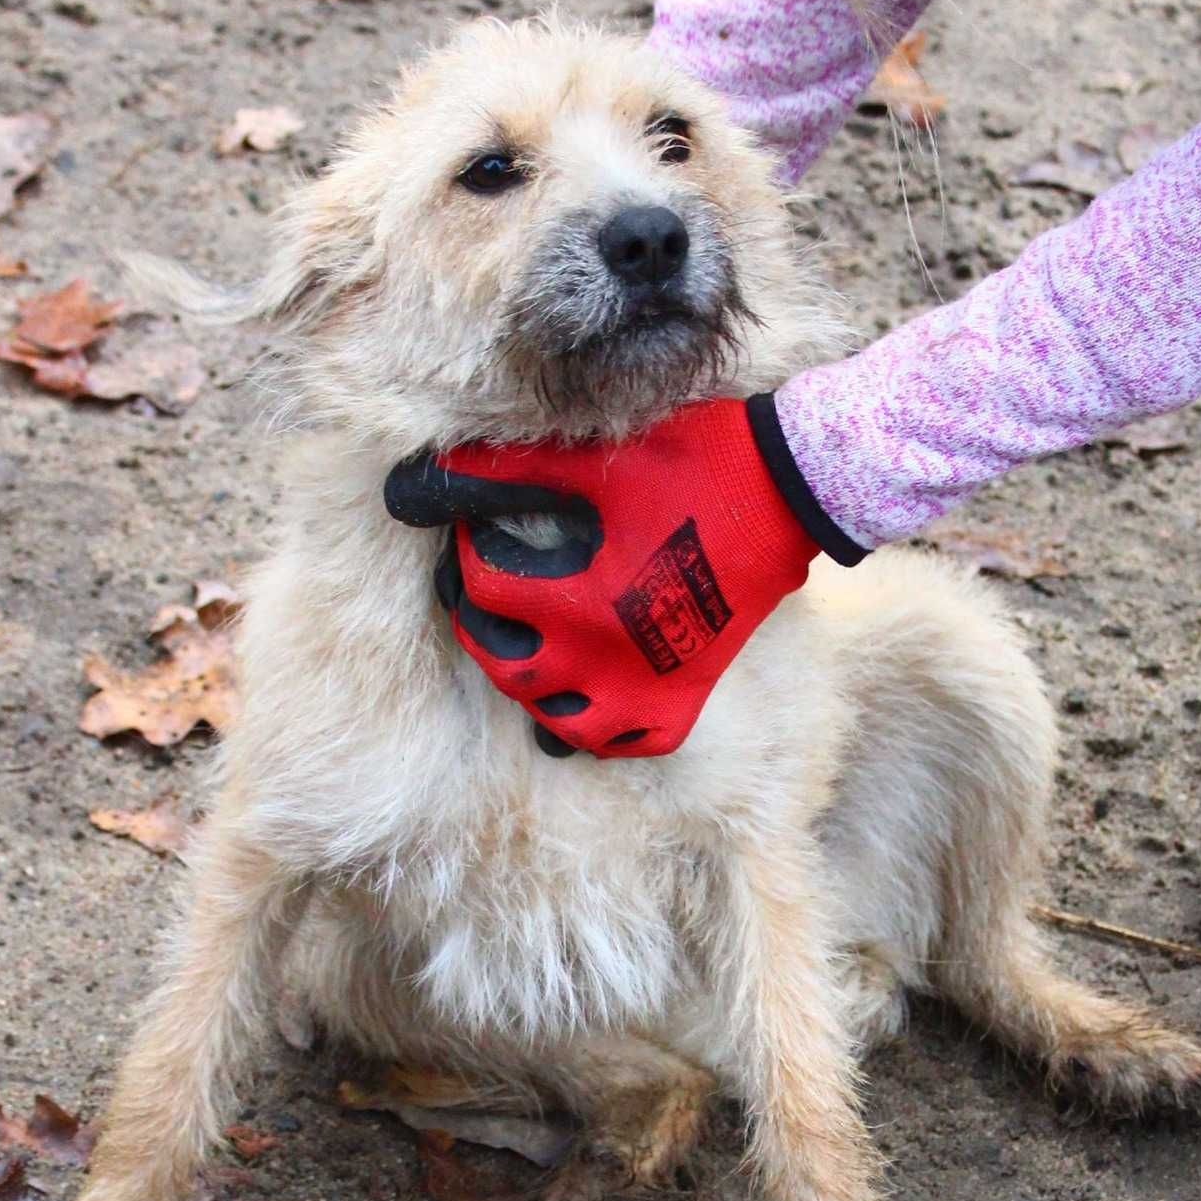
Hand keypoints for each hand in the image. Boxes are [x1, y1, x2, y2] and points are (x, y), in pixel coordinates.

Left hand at [384, 395, 863, 756]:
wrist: (788, 490)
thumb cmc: (691, 462)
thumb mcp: (588, 460)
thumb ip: (496, 471)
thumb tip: (411, 485)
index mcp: (575, 601)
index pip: (485, 587)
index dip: (468, 549)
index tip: (476, 523)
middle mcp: (606, 660)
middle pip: (507, 667)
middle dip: (481, 626)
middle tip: (481, 590)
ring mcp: (649, 686)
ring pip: (560, 722)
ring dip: (531, 689)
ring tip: (525, 647)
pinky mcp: (687, 693)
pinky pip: (631, 740)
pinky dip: (602, 728)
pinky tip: (590, 693)